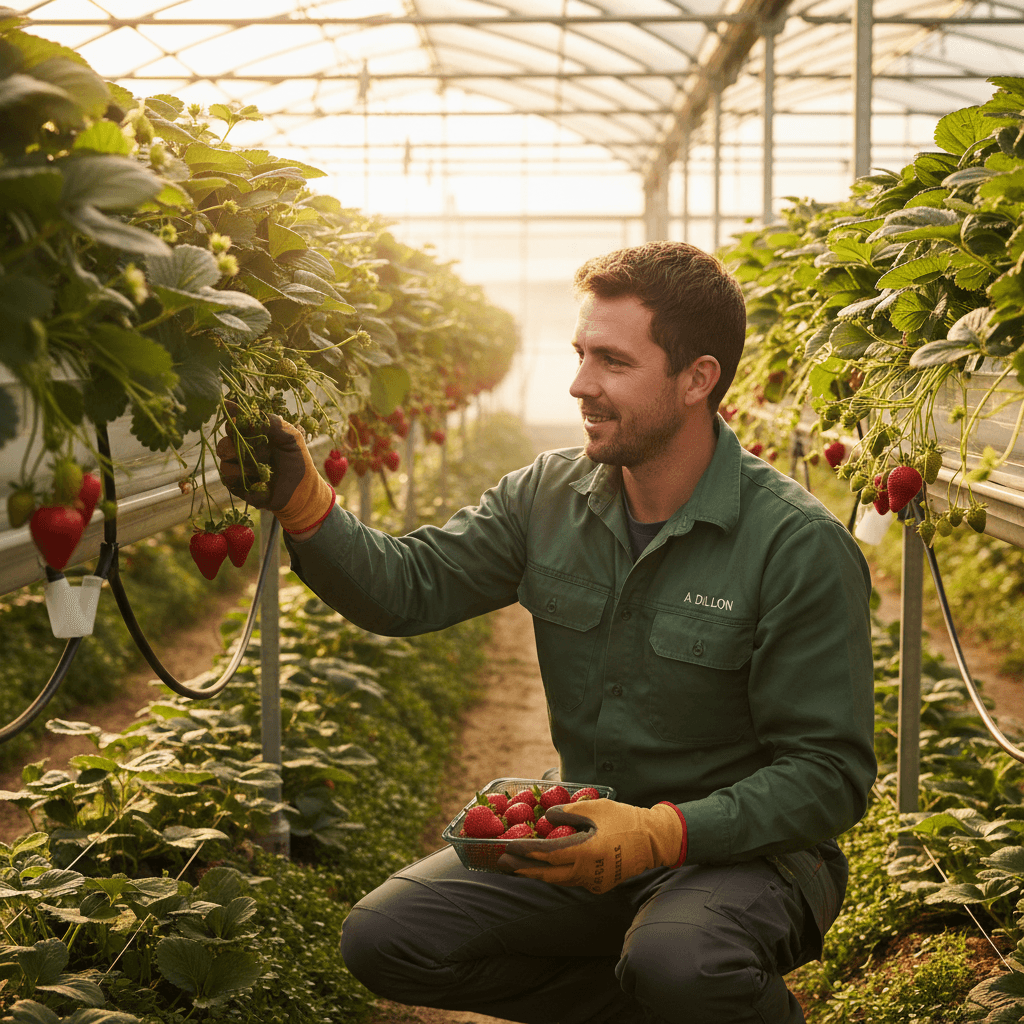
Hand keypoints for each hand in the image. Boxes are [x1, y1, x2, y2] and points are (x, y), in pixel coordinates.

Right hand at [216, 404, 334, 533]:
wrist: (302, 490)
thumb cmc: (297, 461)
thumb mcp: (291, 437)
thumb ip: (273, 423)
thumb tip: (250, 415)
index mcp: (252, 435)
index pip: (233, 423)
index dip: (232, 420)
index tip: (238, 421)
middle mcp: (241, 450)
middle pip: (223, 443)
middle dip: (239, 446)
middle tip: (261, 451)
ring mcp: (237, 468)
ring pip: (225, 461)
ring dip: (246, 465)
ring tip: (263, 469)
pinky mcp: (236, 486)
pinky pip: (228, 479)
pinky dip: (243, 479)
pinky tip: (260, 481)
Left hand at [497, 799, 684, 894]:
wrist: (653, 840)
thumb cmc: (624, 819)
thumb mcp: (594, 807)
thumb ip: (567, 811)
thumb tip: (546, 816)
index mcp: (583, 852)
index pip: (545, 854)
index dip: (523, 851)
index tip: (505, 847)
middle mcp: (585, 872)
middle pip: (546, 874)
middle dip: (522, 869)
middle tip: (501, 863)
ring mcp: (592, 882)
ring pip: (557, 880)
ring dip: (536, 873)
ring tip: (517, 867)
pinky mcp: (598, 884)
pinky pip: (570, 881)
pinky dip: (554, 875)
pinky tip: (544, 868)